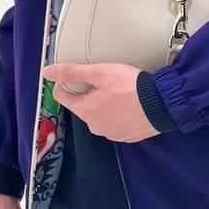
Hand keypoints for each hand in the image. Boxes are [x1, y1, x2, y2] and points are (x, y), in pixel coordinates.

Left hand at [42, 62, 160, 142]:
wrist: (162, 104)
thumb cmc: (131, 87)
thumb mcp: (100, 73)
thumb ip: (72, 72)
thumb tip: (47, 72)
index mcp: (85, 111)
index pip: (62, 96)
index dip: (67, 81)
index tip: (80, 74)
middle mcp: (94, 126)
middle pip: (83, 105)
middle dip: (90, 93)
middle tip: (106, 80)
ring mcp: (111, 134)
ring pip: (100, 114)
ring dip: (105, 104)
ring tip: (121, 91)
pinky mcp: (126, 136)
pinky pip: (115, 122)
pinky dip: (119, 113)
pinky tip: (129, 104)